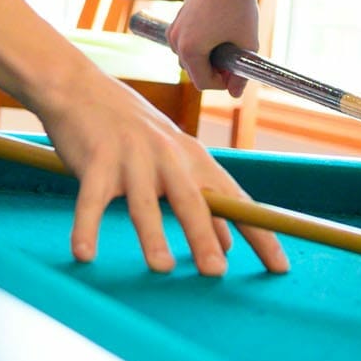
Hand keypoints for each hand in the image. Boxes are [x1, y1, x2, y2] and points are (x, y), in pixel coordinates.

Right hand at [33, 73, 290, 276]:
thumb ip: (202, 199)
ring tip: (162, 267)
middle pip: (192, 202)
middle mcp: (167, 157)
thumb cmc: (132, 128)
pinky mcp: (95, 163)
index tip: (280, 267)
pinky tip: (84, 255)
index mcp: (193, 158)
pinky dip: (86, 229)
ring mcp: (131, 159)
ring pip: (144, 203)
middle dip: (205, 237)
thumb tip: (229, 245)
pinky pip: (91, 202)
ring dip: (153, 235)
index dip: (259, 234)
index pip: (235, 201)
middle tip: (216, 272)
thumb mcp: (175, 158)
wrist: (80, 87)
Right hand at [168, 0, 262, 94]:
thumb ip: (241, 73)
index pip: (203, 83)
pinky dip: (200, 46)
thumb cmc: (241, 7)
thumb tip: (235, 94)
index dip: (223, 83)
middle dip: (214, 71)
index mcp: (190, 50)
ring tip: (228, 44)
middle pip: (194, 72)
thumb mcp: (247, 44)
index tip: (238, 70)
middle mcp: (176, 41)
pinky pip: (185, 44)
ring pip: (188, 58)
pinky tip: (218, 33)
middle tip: (236, 57)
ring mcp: (173, 30)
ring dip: (206, 59)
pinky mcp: (176, 20)